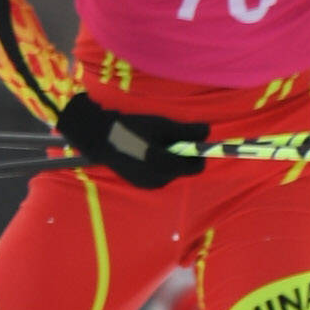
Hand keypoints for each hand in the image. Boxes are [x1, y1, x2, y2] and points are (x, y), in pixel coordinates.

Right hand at [55, 94, 207, 180]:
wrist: (100, 137)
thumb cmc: (132, 127)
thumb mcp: (161, 125)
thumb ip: (186, 131)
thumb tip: (209, 130)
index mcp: (165, 165)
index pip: (196, 166)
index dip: (198, 153)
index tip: (192, 139)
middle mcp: (159, 179)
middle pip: (184, 170)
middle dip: (181, 155)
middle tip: (167, 138)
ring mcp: (149, 184)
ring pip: (172, 173)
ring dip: (170, 160)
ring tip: (153, 143)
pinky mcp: (140, 184)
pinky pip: (159, 176)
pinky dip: (158, 165)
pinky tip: (144, 151)